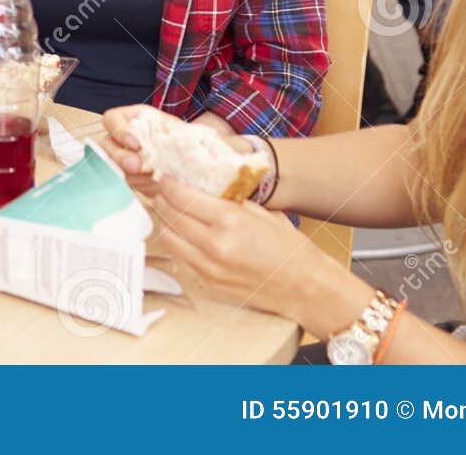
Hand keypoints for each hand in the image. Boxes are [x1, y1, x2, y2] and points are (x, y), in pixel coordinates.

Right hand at [101, 105, 250, 197]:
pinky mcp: (128, 178)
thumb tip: (219, 141)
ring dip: (122, 171)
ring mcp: (124, 159)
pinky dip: (130, 184)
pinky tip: (144, 186)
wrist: (194, 166)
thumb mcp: (191, 136)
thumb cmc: (190, 144)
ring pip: (110, 164)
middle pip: (107, 144)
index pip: (113, 119)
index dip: (120, 130)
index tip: (136, 143)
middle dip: (120, 156)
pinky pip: (120, 181)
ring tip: (141, 177)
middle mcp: (124, 138)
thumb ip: (193, 136)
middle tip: (137, 166)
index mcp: (135, 119)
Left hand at [154, 176, 371, 336]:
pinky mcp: (208, 281)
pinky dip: (175, 241)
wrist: (304, 287)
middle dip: (161, 200)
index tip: (165, 177)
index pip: (182, 197)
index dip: (168, 185)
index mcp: (229, 220)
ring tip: (166, 209)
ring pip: (169, 238)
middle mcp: (214, 244)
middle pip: (171, 216)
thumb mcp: (262, 212)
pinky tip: (179, 231)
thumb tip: (204, 189)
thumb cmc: (289, 247)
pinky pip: (181, 257)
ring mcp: (209, 266)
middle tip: (161, 190)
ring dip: (164, 221)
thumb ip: (231, 201)